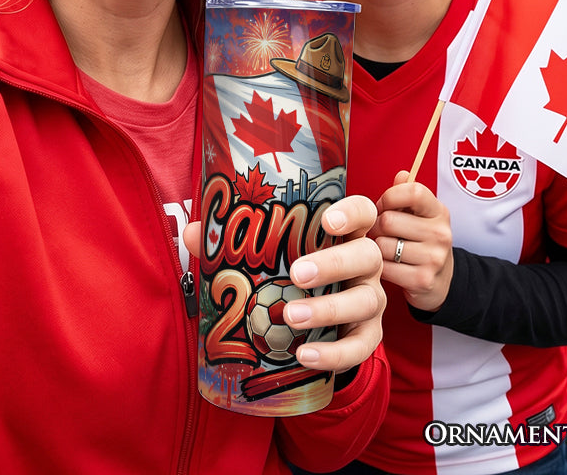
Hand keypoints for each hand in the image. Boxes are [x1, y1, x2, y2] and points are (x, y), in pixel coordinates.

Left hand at [186, 195, 385, 373]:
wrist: (314, 323)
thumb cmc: (290, 274)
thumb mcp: (270, 255)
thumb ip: (231, 242)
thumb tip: (195, 233)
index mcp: (344, 234)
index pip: (362, 212)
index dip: (351, 213)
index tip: (327, 219)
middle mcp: (364, 264)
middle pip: (366, 255)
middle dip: (334, 263)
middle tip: (297, 274)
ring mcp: (371, 299)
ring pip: (366, 301)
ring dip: (329, 309)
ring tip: (290, 317)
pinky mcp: (369, 336)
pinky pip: (362, 346)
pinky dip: (335, 353)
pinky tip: (305, 354)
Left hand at [373, 170, 453, 312]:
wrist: (443, 280)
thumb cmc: (422, 242)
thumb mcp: (419, 215)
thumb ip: (406, 193)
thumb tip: (401, 175)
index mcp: (438, 212)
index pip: (413, 191)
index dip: (389, 197)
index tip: (383, 206)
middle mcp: (440, 233)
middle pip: (388, 220)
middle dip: (377, 227)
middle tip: (381, 233)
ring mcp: (434, 258)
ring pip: (383, 245)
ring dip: (377, 248)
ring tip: (386, 250)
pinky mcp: (423, 280)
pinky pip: (385, 268)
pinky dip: (381, 268)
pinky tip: (390, 266)